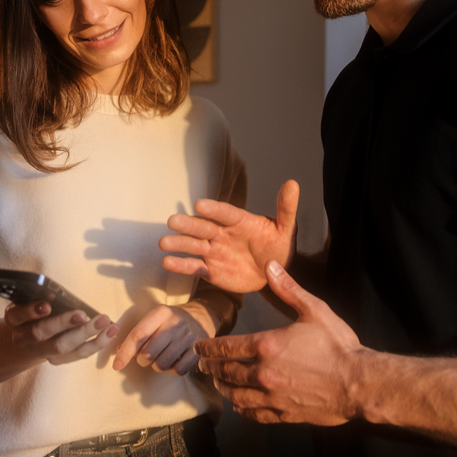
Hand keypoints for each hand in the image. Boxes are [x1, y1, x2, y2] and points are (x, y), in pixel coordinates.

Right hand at [5, 301, 119, 365]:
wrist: (28, 340)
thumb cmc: (33, 311)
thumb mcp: (30, 300)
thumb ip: (40, 296)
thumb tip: (55, 293)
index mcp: (14, 319)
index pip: (18, 315)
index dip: (32, 311)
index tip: (48, 306)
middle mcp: (23, 338)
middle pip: (42, 333)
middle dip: (64, 323)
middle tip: (83, 315)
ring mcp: (41, 352)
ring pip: (62, 347)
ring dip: (86, 335)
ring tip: (106, 323)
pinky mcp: (57, 360)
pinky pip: (77, 354)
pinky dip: (96, 344)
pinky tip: (110, 332)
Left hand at [111, 301, 216, 374]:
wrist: (202, 315)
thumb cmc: (171, 319)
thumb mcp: (154, 319)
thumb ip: (138, 334)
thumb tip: (119, 352)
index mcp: (160, 313)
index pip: (138, 335)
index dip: (125, 352)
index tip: (116, 365)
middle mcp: (175, 324)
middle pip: (148, 354)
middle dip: (142, 360)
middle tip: (145, 356)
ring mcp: (188, 337)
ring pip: (161, 365)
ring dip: (156, 366)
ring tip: (160, 357)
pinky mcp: (197, 350)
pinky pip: (177, 370)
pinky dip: (170, 371)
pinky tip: (172, 362)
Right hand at [159, 180, 299, 292]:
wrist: (273, 272)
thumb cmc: (277, 246)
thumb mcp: (286, 228)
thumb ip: (286, 207)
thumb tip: (293, 183)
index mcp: (239, 222)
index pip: (225, 213)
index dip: (214, 209)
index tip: (199, 204)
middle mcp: (222, 234)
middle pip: (203, 228)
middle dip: (188, 225)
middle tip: (172, 221)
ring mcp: (214, 252)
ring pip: (194, 246)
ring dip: (179, 244)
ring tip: (163, 243)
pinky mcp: (211, 270)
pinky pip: (194, 267)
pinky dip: (181, 265)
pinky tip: (166, 262)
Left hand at [194, 261, 363, 424]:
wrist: (358, 383)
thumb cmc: (338, 346)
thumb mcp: (314, 310)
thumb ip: (288, 289)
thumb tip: (270, 266)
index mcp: (266, 345)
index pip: (227, 347)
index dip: (209, 347)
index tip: (199, 347)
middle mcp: (263, 373)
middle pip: (226, 371)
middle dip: (211, 367)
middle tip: (202, 365)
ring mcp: (272, 396)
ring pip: (236, 394)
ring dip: (223, 387)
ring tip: (218, 382)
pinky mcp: (284, 413)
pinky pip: (254, 414)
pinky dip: (242, 409)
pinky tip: (239, 406)